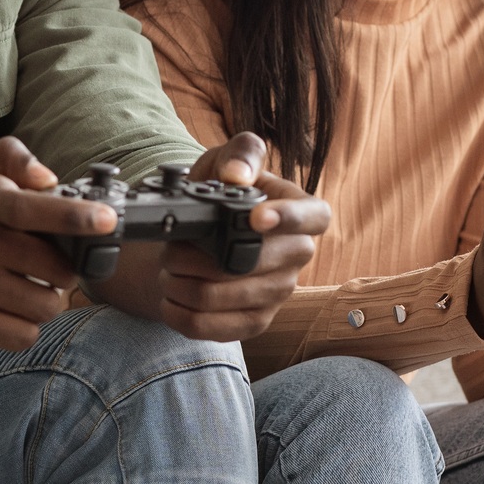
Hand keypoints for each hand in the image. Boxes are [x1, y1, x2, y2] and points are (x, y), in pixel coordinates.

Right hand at [0, 137, 116, 350]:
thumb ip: (11, 157)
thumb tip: (50, 179)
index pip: (35, 208)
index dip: (75, 215)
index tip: (107, 221)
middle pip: (57, 268)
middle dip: (63, 272)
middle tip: (47, 268)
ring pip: (46, 305)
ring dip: (46, 302)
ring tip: (25, 290)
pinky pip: (22, 334)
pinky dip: (24, 327)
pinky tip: (7, 313)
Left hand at [154, 133, 331, 341]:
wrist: (201, 237)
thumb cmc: (221, 193)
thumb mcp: (227, 161)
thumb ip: (239, 155)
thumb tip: (236, 176)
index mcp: (303, 212)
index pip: (315, 217)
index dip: (288, 219)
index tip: (255, 218)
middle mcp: (298, 254)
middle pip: (252, 263)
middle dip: (198, 257)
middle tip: (173, 248)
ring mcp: (279, 293)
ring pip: (223, 297)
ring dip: (181, 283)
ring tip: (168, 268)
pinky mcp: (255, 322)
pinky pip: (214, 328)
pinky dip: (180, 313)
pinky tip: (170, 297)